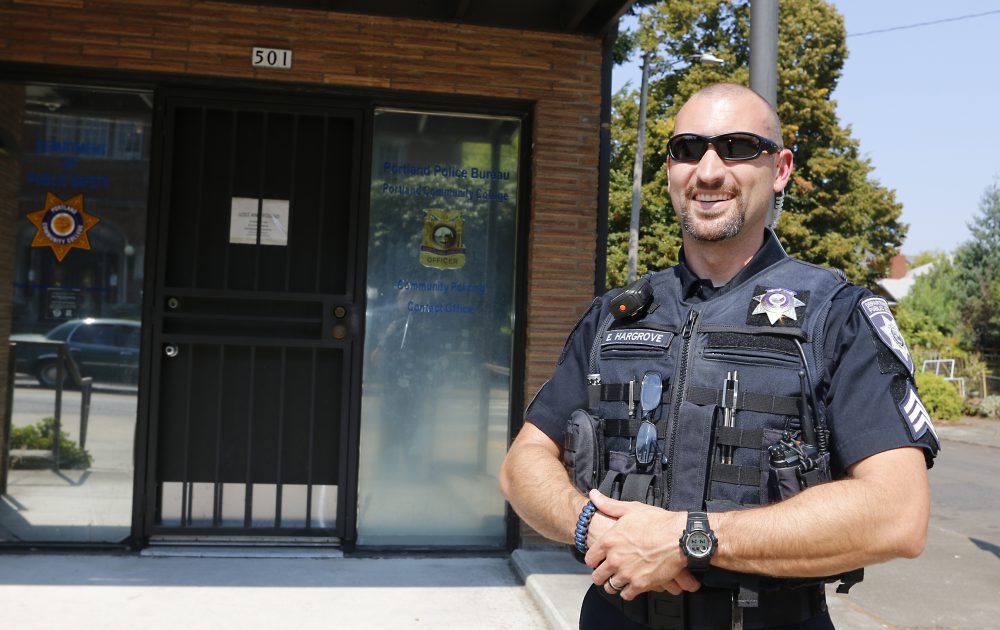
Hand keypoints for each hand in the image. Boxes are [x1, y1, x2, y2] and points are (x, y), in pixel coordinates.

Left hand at [584, 489, 700, 599]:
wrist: (680, 537)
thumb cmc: (657, 521)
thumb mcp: (631, 509)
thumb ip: (608, 505)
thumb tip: (593, 495)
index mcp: (609, 541)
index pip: (590, 558)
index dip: (593, 560)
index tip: (598, 560)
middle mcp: (614, 559)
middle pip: (597, 577)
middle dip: (601, 575)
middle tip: (606, 573)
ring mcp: (627, 573)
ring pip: (610, 587)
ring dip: (613, 584)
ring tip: (618, 580)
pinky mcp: (641, 584)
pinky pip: (626, 594)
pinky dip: (628, 591)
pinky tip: (631, 586)